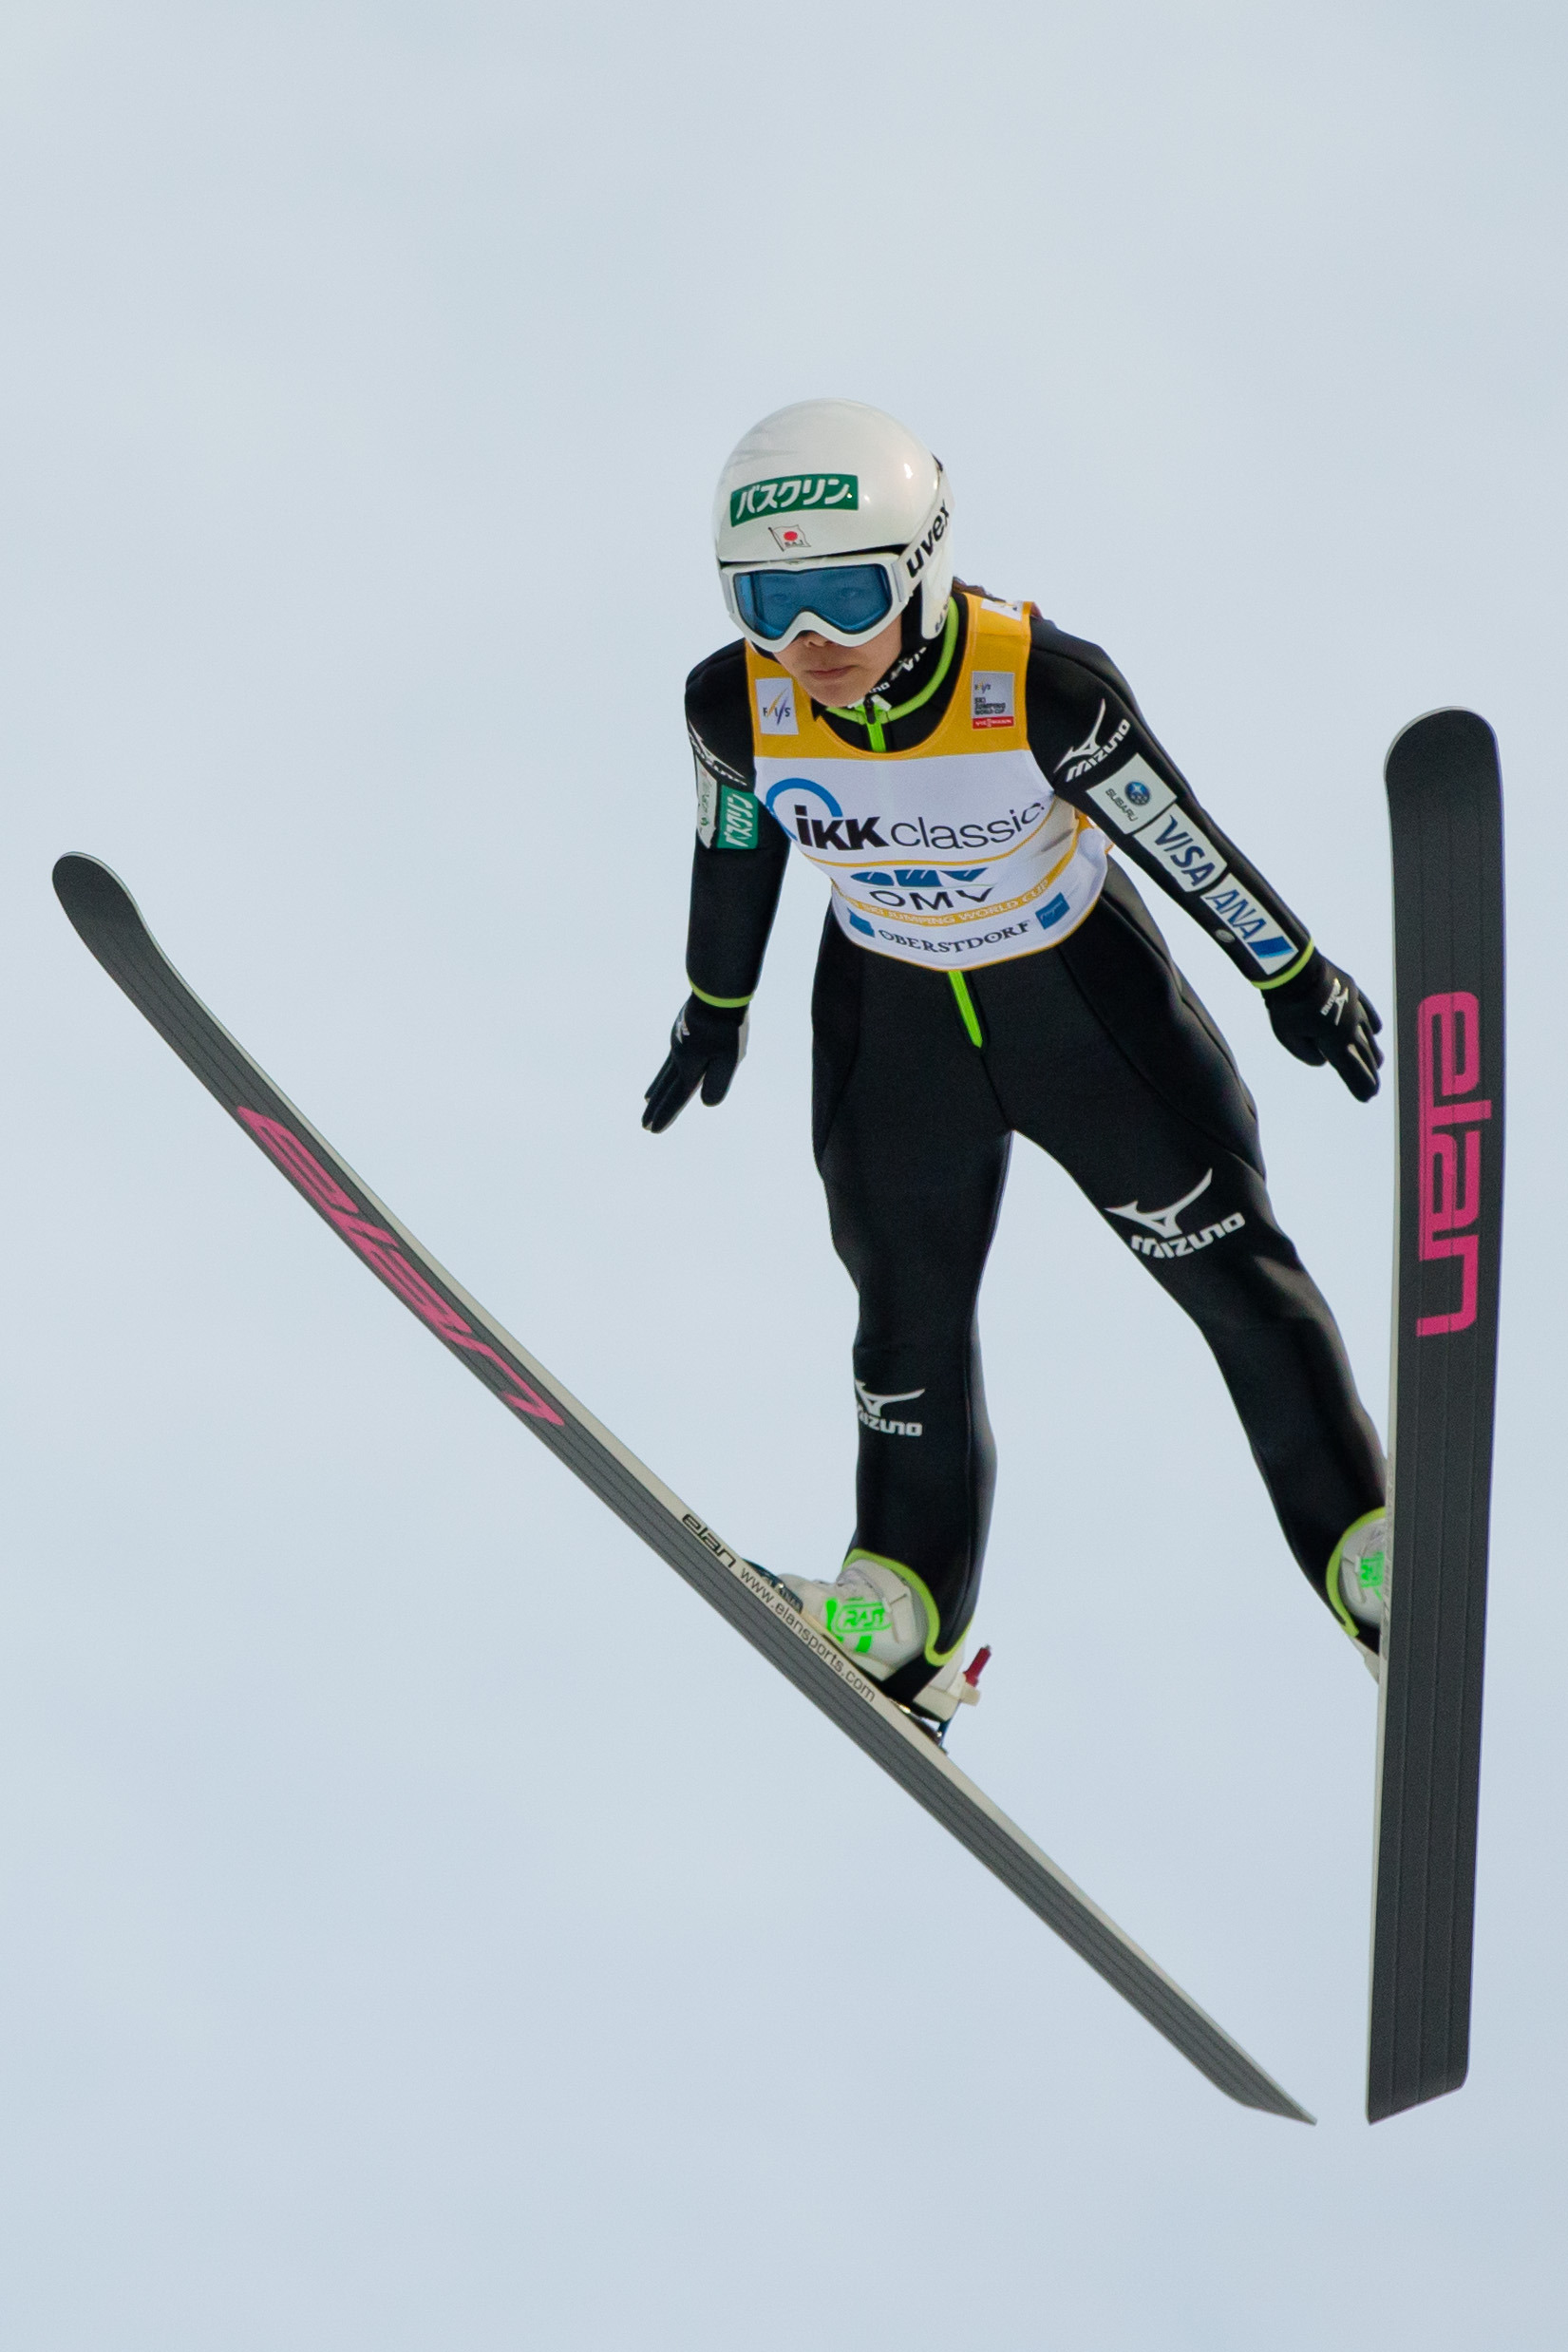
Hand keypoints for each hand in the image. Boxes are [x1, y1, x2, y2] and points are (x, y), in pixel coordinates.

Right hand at [642, 995, 748, 1132]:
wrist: (716, 991)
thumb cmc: (725, 1027)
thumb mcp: (729, 1058)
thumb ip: (717, 1083)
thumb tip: (705, 1103)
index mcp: (689, 1067)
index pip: (677, 1098)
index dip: (666, 1115)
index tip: (653, 1130)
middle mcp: (678, 1057)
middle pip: (665, 1087)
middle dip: (656, 1107)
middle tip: (643, 1124)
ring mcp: (678, 1042)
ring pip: (664, 1071)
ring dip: (656, 1087)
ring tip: (647, 1098)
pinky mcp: (682, 1030)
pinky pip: (671, 1056)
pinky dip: (665, 1068)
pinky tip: (669, 1067)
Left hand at [1265, 950, 1382, 1101]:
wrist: (1295, 968)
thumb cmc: (1287, 1005)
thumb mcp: (1288, 1037)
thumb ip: (1306, 1054)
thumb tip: (1323, 1060)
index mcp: (1334, 1042)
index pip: (1350, 1069)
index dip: (1360, 1084)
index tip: (1368, 1097)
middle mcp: (1350, 1027)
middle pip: (1362, 1054)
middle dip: (1368, 1072)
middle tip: (1375, 1088)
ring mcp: (1354, 1007)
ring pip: (1368, 1033)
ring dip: (1372, 1050)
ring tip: (1378, 1062)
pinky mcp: (1352, 989)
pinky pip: (1367, 1009)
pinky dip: (1372, 1022)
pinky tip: (1377, 1030)